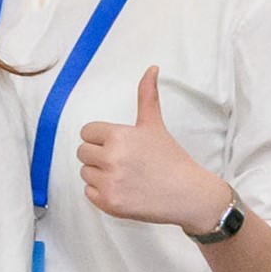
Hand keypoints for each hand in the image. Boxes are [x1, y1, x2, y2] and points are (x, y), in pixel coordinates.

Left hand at [73, 67, 230, 235]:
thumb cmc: (171, 158)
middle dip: (99, 155)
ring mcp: (109, 182)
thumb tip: (151, 68)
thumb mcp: (155, 125)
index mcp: (120, 136)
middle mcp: (112, 158)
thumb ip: (147, 96)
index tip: (118, 145)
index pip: (87, 132)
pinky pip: (88, 192)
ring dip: (99, 174)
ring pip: (85, 173)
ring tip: (125, 176)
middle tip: (122, 161)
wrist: (188, 194)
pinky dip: (101, 193)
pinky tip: (123, 190)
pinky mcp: (109, 203)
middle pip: (82, 152)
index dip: (101, 138)